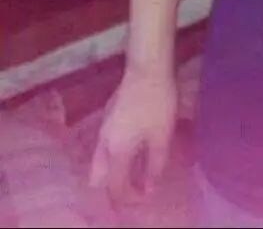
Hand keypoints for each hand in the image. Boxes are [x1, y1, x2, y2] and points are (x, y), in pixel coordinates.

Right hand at [89, 66, 177, 205]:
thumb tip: (149, 188)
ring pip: (100, 159)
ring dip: (112, 170)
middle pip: (99, 176)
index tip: (146, 195)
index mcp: (116, 151)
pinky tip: (132, 147)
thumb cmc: (157, 104)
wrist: (147, 68)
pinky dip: (114, 155)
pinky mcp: (108, 115)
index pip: (116, 185)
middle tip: (133, 187)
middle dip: (113, 187)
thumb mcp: (161, 137)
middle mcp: (104, 142)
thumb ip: (154, 165)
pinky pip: (105, 145)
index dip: (130, 196)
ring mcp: (104, 127)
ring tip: (134, 170)